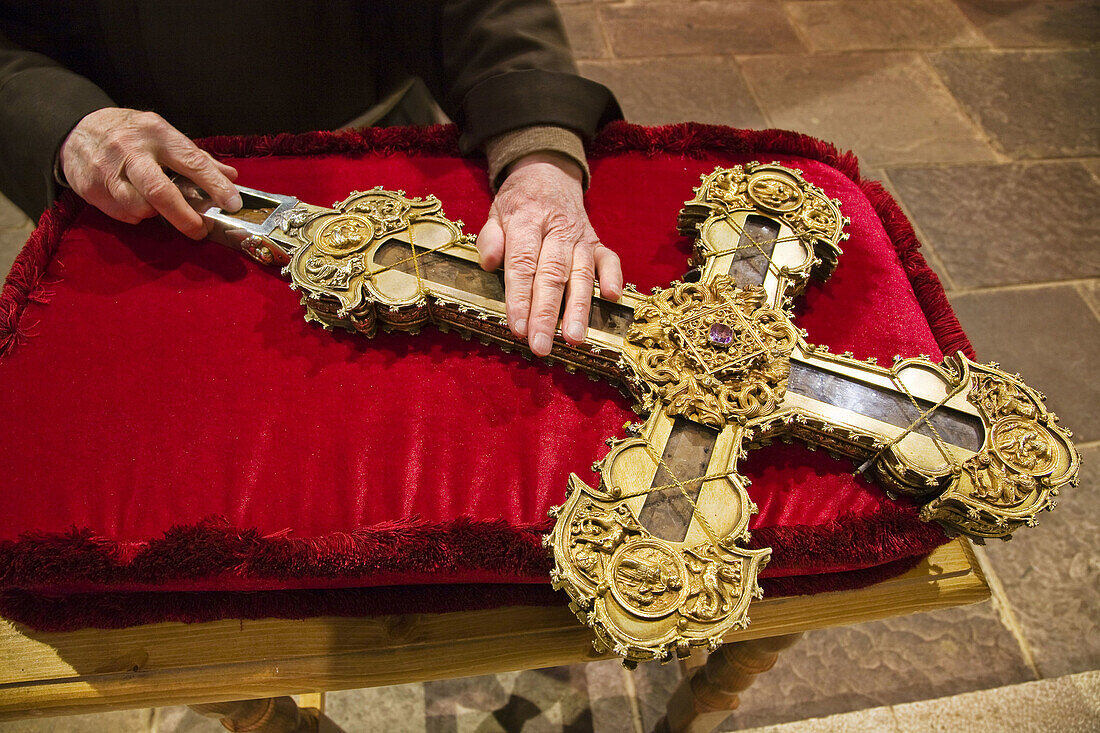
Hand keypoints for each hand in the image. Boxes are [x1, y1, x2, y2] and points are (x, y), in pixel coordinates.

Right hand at [59, 107, 241, 238]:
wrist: (77, 129)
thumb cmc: (131, 135)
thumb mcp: (164, 135)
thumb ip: (197, 158)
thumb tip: (230, 177)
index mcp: (157, 133)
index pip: (192, 161)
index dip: (215, 185)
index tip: (232, 203)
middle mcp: (130, 150)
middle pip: (160, 192)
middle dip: (185, 217)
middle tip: (201, 230)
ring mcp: (107, 170)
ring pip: (140, 208)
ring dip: (157, 215)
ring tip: (160, 207)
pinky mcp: (90, 187)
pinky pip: (123, 214)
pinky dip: (136, 215)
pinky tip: (137, 203)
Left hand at [475, 153, 622, 356]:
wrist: (549, 173)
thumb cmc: (520, 202)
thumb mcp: (496, 211)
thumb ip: (491, 237)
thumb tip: (488, 262)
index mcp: (528, 220)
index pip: (522, 263)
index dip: (519, 297)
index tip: (517, 327)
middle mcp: (557, 229)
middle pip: (552, 275)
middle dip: (546, 313)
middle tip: (540, 344)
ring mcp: (580, 236)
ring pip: (581, 274)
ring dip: (578, 307)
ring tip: (573, 338)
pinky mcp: (597, 242)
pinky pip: (609, 260)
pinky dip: (613, 277)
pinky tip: (612, 298)